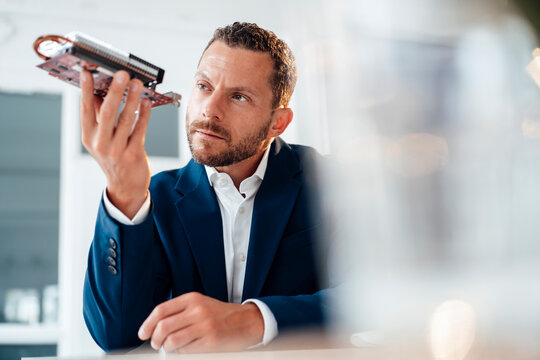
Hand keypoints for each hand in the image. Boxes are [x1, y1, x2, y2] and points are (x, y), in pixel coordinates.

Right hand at [80, 70, 151, 218]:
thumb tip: (100, 91)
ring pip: (125, 119)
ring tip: (137, 84)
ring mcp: (117, 150)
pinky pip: (139, 130)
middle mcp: (100, 143)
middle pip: (107, 112)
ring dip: (132, 99)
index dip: (86, 90)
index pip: (85, 109)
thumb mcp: (100, 139)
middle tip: (121, 74)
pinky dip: (143, 114)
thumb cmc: (113, 158)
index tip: (87, 73)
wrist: (125, 187)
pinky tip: (146, 102)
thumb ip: (99, 117)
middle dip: (114, 91)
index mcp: (88, 136)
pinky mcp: (133, 154)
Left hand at [138, 292, 263, 352]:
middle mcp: (197, 310)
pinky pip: (185, 351)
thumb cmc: (219, 315)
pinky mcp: (210, 342)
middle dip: (155, 339)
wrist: (246, 321)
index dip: (147, 324)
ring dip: (166, 349)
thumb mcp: (200, 305)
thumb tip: (154, 327)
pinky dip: (181, 353)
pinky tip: (186, 350)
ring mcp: (204, 326)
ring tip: (170, 349)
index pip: (161, 310)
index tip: (143, 334)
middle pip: (163, 327)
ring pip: (171, 341)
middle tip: (156, 344)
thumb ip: (179, 312)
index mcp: (192, 299)